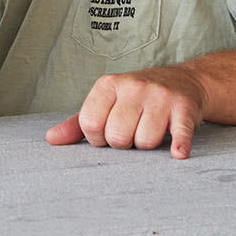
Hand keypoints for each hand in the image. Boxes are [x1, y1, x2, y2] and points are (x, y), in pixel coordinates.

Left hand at [47, 65, 208, 157]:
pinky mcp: (183, 108)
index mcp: (108, 84)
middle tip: (133, 131)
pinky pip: (179, 134)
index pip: (90, 124)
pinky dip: (179, 146)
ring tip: (152, 130)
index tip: (109, 131)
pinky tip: (178, 153)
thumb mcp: (106, 102)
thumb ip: (78, 123)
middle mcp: (133, 86)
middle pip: (117, 137)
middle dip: (124, 143)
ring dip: (148, 145)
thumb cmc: (137, 98)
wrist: (184, 81)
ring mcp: (160, 96)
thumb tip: (51, 139)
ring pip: (144, 142)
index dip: (98, 138)